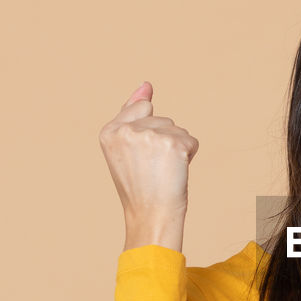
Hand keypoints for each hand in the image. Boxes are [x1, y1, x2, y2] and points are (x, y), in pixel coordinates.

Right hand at [98, 81, 199, 226]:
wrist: (150, 215)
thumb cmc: (139, 185)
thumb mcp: (126, 148)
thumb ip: (133, 113)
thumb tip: (146, 84)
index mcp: (109, 131)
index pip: (140, 109)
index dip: (147, 135)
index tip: (140, 158)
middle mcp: (127, 131)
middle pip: (161, 118)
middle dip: (163, 141)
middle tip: (152, 169)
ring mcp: (150, 136)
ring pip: (177, 129)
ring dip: (176, 149)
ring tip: (162, 172)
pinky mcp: (174, 144)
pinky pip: (191, 141)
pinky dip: (189, 156)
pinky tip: (175, 172)